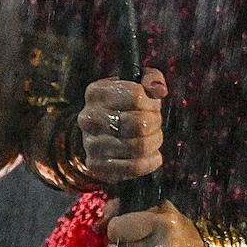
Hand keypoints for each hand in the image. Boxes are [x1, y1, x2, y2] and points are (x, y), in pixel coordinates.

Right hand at [76, 68, 166, 182]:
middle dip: (156, 124)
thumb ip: (152, 79)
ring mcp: (90, 143)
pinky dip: (150, 162)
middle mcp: (89, 118)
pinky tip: (153, 155)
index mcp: (96, 92)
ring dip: (154, 142)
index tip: (151, 105)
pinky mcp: (97, 165)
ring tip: (153, 138)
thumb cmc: (125, 105)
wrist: (102, 132)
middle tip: (155, 124)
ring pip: (139, 146)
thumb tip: (158, 91)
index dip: (151, 103)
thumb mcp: (137, 83)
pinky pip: (134, 167)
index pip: (136, 96)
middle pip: (139, 124)